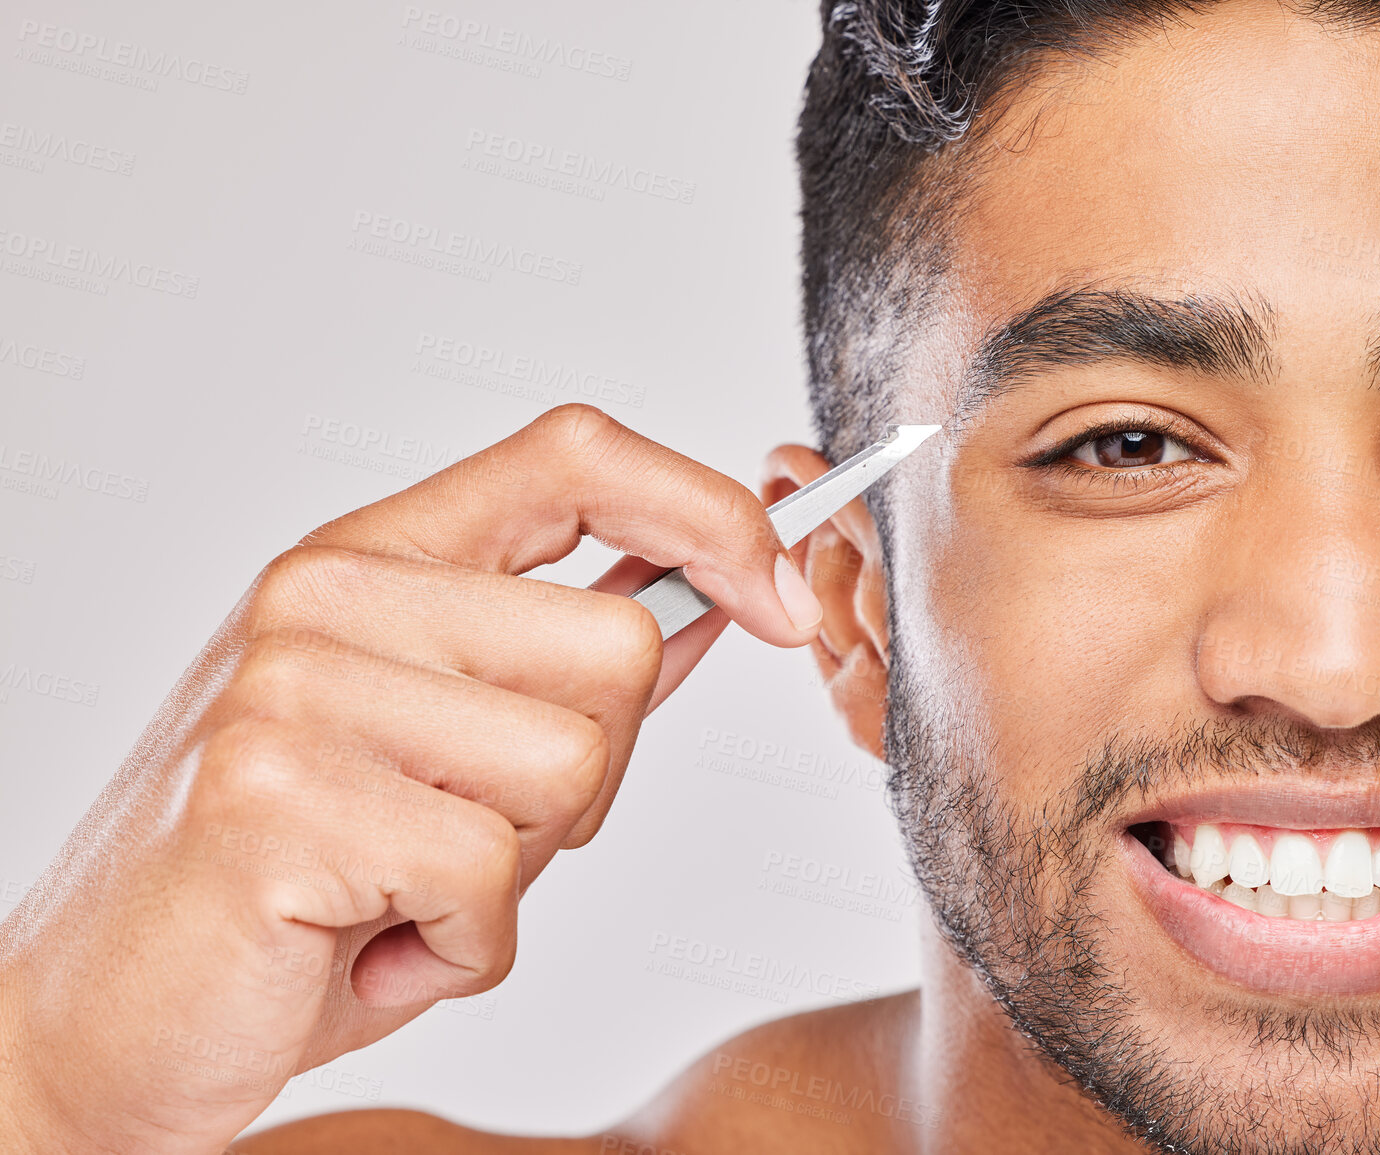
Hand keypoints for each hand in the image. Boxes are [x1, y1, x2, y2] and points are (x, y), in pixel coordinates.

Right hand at [0, 406, 823, 1153]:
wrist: (107, 1016)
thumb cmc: (297, 883)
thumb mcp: (450, 756)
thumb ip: (568, 674)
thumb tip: (717, 606)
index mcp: (374, 556)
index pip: (576, 456)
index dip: (706, 510)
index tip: (779, 594)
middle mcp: (330, 592)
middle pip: (615, 641)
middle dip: (592, 778)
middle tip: (476, 836)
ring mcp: (296, 684)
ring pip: (574, 762)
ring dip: (526, 869)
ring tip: (412, 889)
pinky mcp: (277, 795)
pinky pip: (496, 877)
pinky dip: (470, 947)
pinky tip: (377, 946)